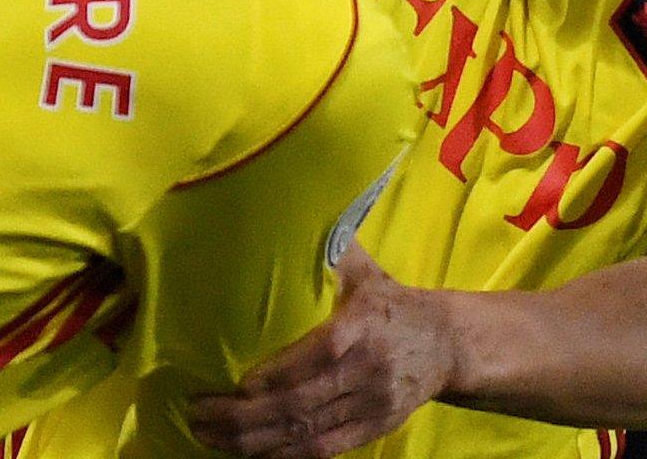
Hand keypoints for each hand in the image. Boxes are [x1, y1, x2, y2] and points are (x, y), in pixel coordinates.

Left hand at [187, 248, 456, 457]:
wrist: (446, 344)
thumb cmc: (390, 303)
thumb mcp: (364, 271)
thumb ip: (330, 248)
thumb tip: (287, 211)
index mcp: (362, 327)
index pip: (318, 356)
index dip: (277, 375)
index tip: (236, 383)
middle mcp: (368, 371)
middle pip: (302, 402)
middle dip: (245, 416)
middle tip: (199, 415)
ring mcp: (372, 405)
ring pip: (307, 433)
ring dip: (253, 442)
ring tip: (210, 437)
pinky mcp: (374, 429)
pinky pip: (324, 450)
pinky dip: (285, 456)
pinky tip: (249, 454)